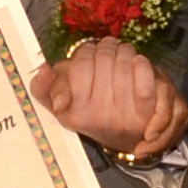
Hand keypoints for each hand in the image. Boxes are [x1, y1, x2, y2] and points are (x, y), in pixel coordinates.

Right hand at [35, 40, 187, 160]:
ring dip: (125, 51)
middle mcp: (97, 115)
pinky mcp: (145, 111)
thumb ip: (44, 89)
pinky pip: (143, 74)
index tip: (90, 53)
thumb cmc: (93, 114)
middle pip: (103, 59)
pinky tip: (138, 63)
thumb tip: (43, 69)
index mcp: (74, 113)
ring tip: (123, 54)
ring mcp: (122, 114)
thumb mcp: (62, 107)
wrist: (129, 140)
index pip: (79, 65)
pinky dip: (141, 63)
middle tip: (110, 49)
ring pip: (123, 62)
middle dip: (107, 47)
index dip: (86, 52)